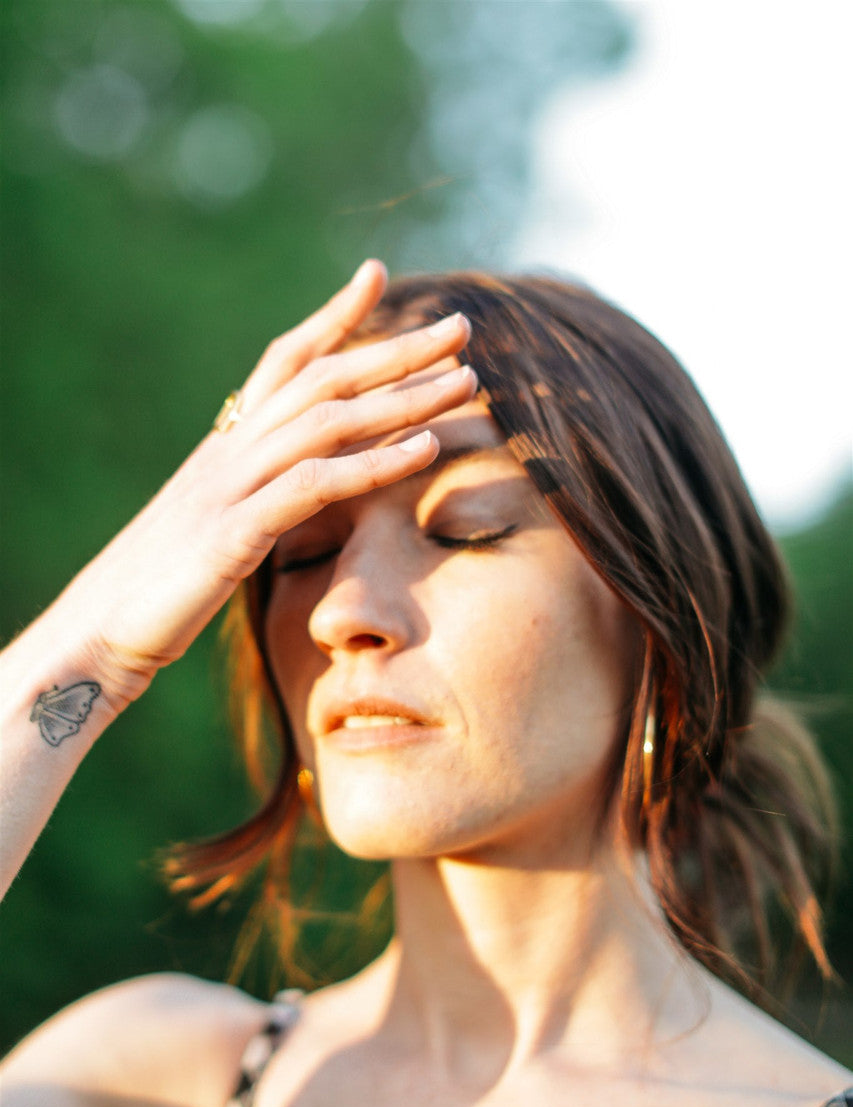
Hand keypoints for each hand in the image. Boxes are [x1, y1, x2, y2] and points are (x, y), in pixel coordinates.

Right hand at [54, 260, 475, 708]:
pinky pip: (314, 486)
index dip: (331, 317)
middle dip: (396, 348)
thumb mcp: (214, 528)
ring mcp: (229, 488)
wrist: (97, 633)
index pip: (283, 362)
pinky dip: (375, 464)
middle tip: (462, 327)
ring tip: (465, 381)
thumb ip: (254, 495)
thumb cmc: (160, 589)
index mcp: (225, 446)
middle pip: (322, 379)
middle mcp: (229, 452)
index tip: (375, 275)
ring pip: (328, 421)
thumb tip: (294, 490)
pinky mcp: (233, 533)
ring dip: (403, 398)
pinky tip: (426, 450)